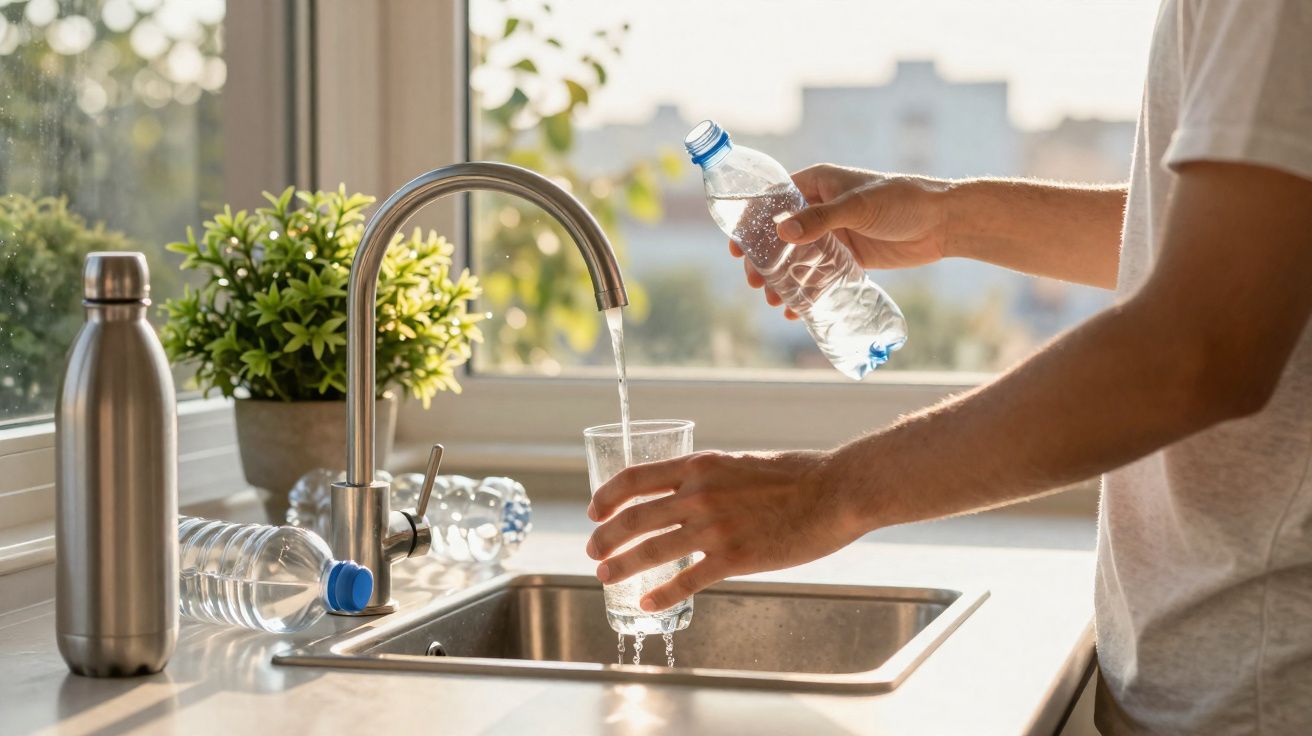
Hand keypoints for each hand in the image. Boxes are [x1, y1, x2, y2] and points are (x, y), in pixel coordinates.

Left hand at [585, 449, 868, 611]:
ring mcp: (714, 527)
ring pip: (651, 550)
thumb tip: (689, 490)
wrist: (835, 492)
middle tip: (593, 550)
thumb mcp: (741, 463)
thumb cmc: (797, 476)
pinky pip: (686, 579)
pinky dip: (661, 593)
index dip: (608, 497)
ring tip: (604, 576)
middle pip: (634, 518)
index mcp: (700, 466)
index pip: (636, 479)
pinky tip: (648, 601)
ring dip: (622, 565)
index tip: (595, 511)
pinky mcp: (734, 557)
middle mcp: (699, 494)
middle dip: (606, 537)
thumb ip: (710, 477)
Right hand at [733, 165, 950, 318]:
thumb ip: (821, 219)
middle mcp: (821, 209)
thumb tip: (782, 232)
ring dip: (783, 279)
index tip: (738, 246)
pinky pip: (820, 276)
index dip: (751, 222)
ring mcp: (834, 235)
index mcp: (818, 184)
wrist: (943, 223)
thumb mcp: (859, 206)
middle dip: (765, 260)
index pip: (773, 200)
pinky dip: (807, 291)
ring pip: (798, 259)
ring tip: (774, 300)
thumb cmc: (903, 201)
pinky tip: (796, 309)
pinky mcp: (849, 258)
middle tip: (755, 282)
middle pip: (780, 235)